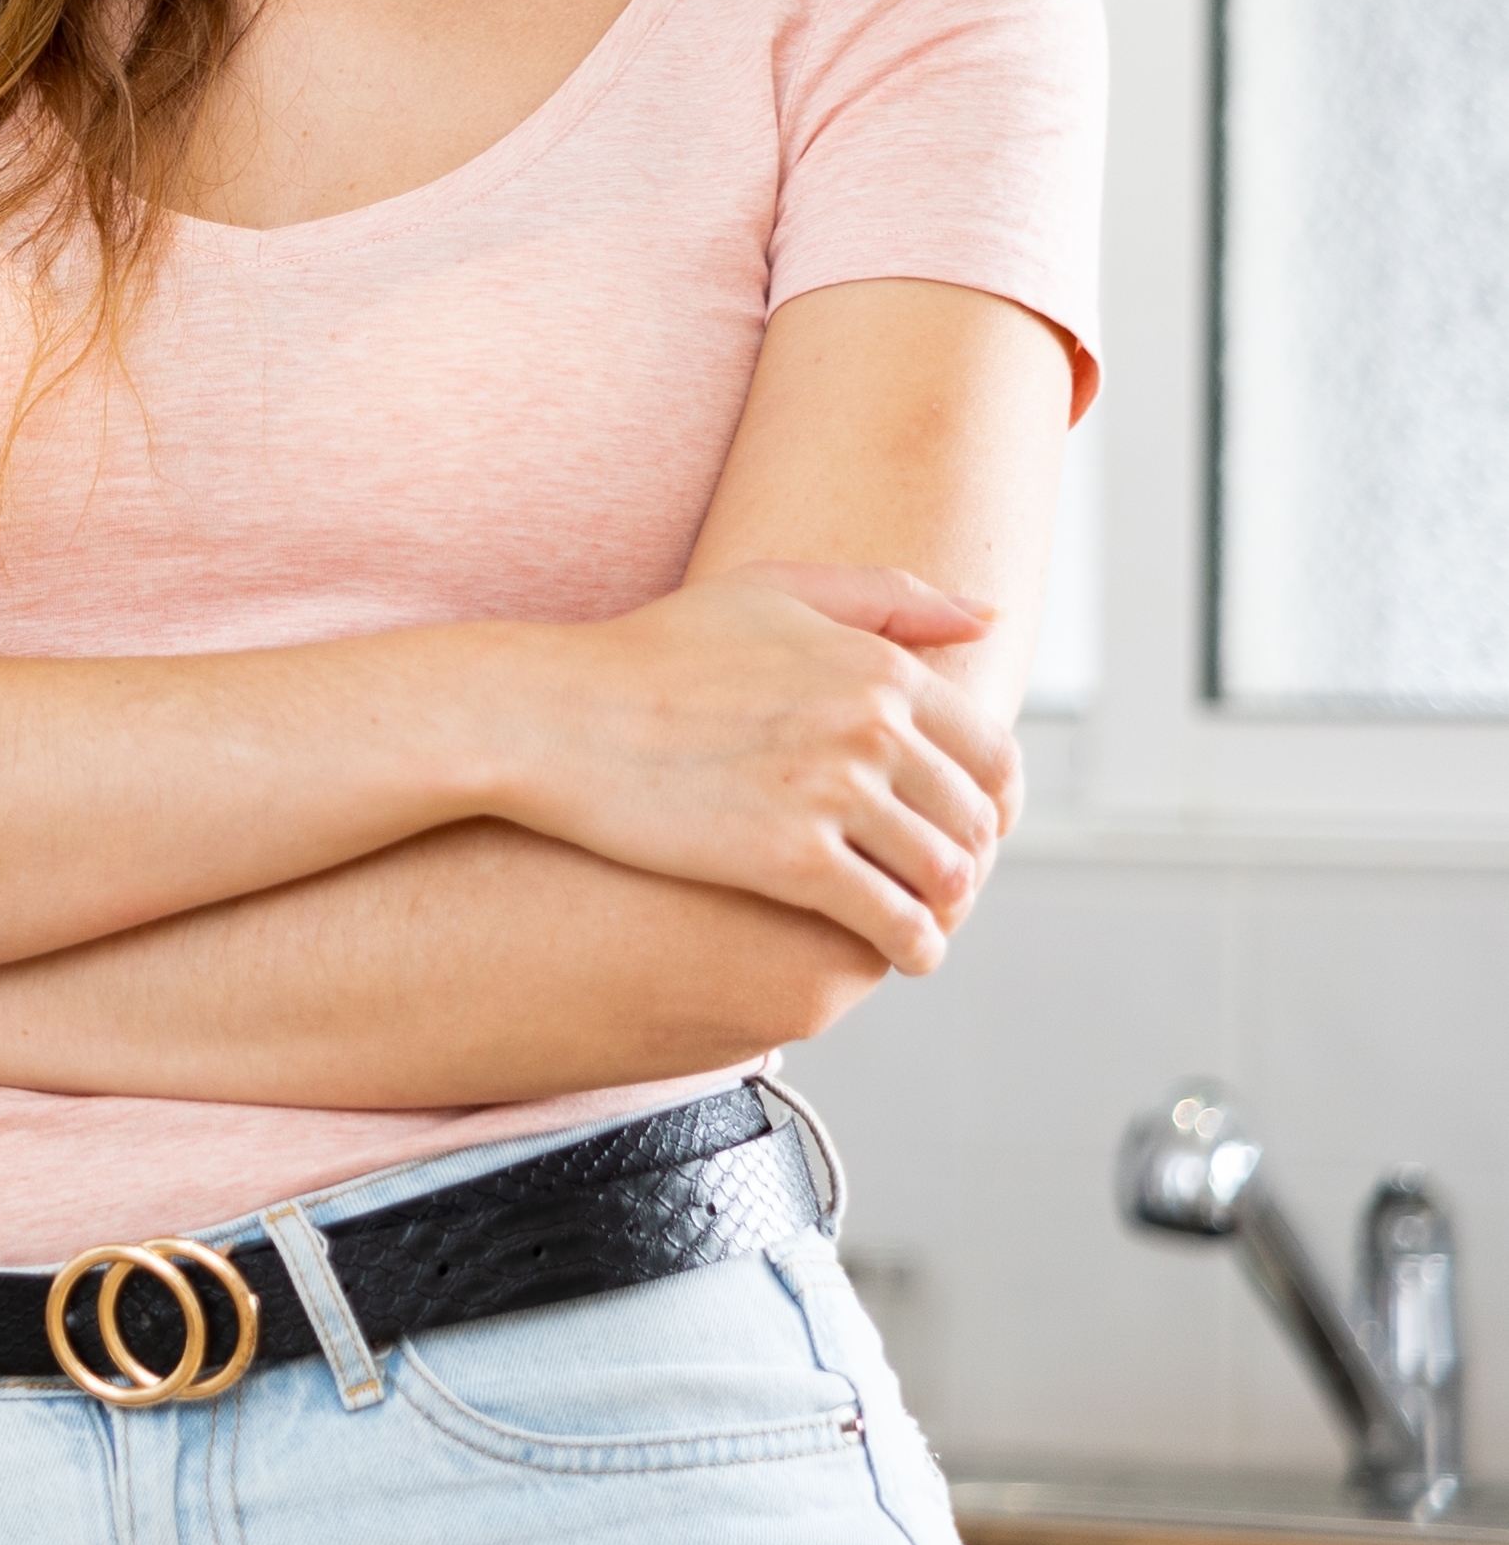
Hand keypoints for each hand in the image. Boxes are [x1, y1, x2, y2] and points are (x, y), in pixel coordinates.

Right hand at [497, 563, 1019, 972]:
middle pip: (972, 822)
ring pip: (945, 877)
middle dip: (968, 862)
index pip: (993, 757)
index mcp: (878, 666)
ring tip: (918, 923)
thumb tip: (986, 618)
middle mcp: (870, 726)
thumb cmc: (652, 651)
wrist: (550, 715)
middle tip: (935, 886)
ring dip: (945, 910)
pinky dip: (913, 947)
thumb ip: (887, 597)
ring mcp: (832, 793)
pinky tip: (897, 953)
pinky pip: (896, 923)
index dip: (992, 805)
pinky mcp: (791, 860)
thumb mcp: (770, 590)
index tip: (965, 830)